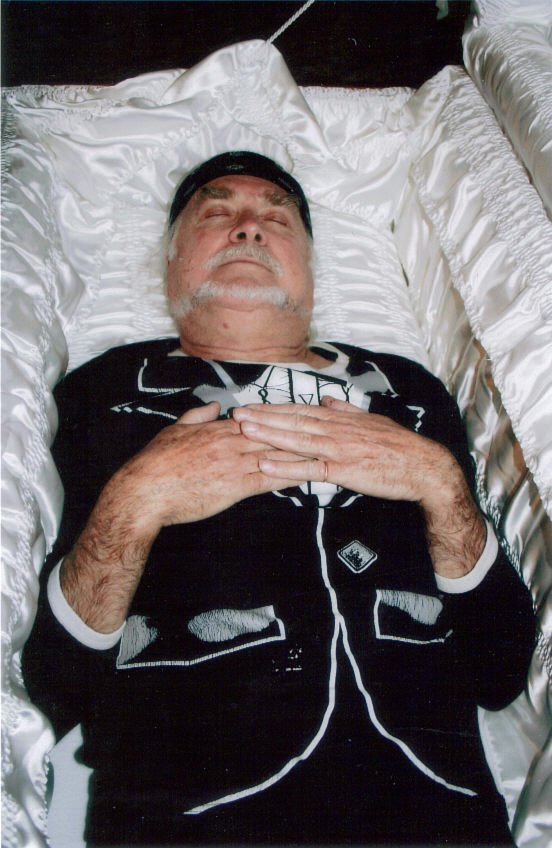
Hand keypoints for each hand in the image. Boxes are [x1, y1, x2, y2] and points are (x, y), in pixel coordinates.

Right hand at [61, 402, 304, 631]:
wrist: (145, 491)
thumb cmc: (156, 464)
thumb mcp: (174, 431)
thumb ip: (197, 417)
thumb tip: (213, 406)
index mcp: (217, 429)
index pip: (257, 420)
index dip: (281, 418)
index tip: (302, 415)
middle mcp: (231, 442)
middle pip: (273, 434)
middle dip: (300, 431)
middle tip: (326, 428)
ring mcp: (235, 463)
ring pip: (276, 453)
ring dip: (302, 452)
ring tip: (327, 449)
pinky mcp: (235, 486)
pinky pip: (269, 478)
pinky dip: (291, 475)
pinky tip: (309, 475)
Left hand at [234, 397, 485, 577]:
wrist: (423, 467)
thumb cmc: (398, 448)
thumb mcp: (372, 422)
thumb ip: (347, 410)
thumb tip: (329, 398)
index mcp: (341, 418)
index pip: (301, 410)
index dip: (274, 408)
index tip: (252, 405)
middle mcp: (336, 429)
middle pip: (292, 421)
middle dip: (262, 416)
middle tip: (235, 414)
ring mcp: (339, 448)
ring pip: (297, 439)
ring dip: (268, 434)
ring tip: (243, 430)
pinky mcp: (344, 470)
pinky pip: (309, 468)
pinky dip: (286, 465)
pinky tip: (265, 464)